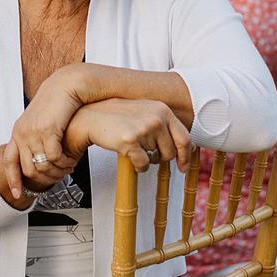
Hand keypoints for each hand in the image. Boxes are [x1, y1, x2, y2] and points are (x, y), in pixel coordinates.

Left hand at [2, 75, 86, 197]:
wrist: (67, 85)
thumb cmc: (58, 103)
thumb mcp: (41, 122)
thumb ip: (37, 138)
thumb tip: (40, 160)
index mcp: (18, 131)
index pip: (9, 161)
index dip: (13, 180)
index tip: (18, 194)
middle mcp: (22, 132)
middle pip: (28, 169)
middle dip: (46, 178)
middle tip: (60, 176)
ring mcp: (33, 131)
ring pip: (42, 166)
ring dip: (58, 171)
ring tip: (68, 167)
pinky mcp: (47, 130)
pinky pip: (54, 157)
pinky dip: (64, 163)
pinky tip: (71, 160)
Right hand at [67, 98, 191, 173]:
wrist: (91, 116)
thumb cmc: (118, 116)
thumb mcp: (146, 112)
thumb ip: (164, 125)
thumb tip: (185, 146)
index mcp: (162, 110)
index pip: (184, 137)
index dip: (185, 155)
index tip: (182, 166)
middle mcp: (156, 117)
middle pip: (171, 151)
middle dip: (162, 158)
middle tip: (151, 156)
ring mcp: (144, 128)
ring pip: (157, 159)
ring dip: (148, 160)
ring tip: (136, 150)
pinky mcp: (131, 140)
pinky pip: (143, 164)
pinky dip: (138, 166)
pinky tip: (130, 157)